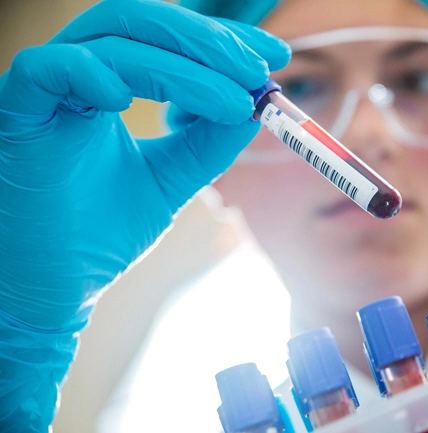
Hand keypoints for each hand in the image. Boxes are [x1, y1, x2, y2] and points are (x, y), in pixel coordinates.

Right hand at [0, 0, 289, 429]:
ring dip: (181, 67)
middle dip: (208, 43)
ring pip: (112, 43)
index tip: (273, 54)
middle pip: (142, 24)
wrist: (57, 287)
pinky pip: (46, 69)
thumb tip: (254, 106)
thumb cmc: (102, 233)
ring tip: (232, 101)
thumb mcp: (170, 179)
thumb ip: (206, 143)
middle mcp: (78, 77)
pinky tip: (131, 99)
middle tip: (257, 71)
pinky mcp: (17, 113)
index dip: (221, 39)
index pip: (167, 38)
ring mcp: (45, 92)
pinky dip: (92, 73)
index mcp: (109, 86)